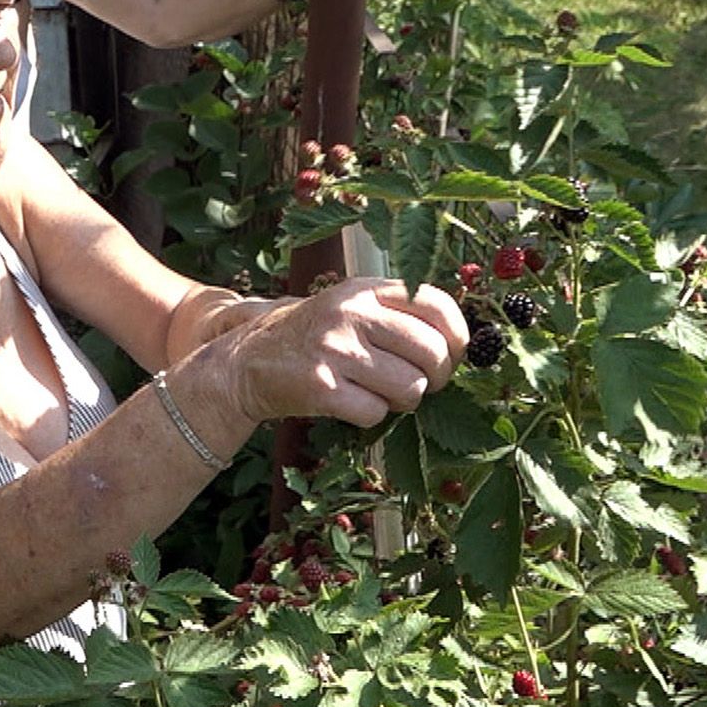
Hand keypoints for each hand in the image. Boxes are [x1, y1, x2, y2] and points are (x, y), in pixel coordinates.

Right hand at [215, 278, 467, 428]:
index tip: (451, 355)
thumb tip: (459, 344)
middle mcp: (351, 313)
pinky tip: (351, 404)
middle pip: (431, 353)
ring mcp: (335, 349)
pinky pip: (375, 413)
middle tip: (419, 384)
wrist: (247, 361)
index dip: (457, 337)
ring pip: (410, 388)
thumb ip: (396, 314)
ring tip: (381, 394)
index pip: (436, 304)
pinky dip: (370, 417)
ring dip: (403, 402)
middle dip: (435, 378)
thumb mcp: (350, 307)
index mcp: (365, 289)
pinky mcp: (321, 387)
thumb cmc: (314, 338)